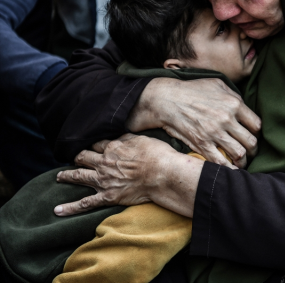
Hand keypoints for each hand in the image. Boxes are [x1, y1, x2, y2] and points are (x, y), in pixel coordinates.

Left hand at [54, 134, 203, 217]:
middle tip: (73, 159)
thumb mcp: (141, 139)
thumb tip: (118, 137)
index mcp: (112, 147)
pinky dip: (70, 208)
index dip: (93, 145)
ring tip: (59, 177)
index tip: (91, 146)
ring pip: (78, 176)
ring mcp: (103, 180)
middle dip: (76, 158)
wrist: (163, 174)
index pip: (96, 144)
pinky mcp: (107, 196)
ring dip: (66, 176)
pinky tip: (57, 210)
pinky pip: (85, 203)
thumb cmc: (157, 155)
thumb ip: (127, 139)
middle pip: (83, 158)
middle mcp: (104, 162)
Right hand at [126, 78, 260, 168]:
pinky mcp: (201, 144)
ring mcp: (214, 133)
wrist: (167, 98)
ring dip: (243, 161)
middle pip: (251, 142)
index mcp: (234, 104)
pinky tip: (230, 169)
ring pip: (239, 154)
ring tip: (241, 162)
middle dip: (253, 150)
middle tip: (251, 152)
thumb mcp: (218, 84)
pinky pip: (220, 161)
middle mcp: (226, 119)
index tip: (253, 136)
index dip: (257, 133)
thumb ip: (234, 95)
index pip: (256, 125)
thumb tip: (245, 107)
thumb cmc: (193, 89)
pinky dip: (228, 168)